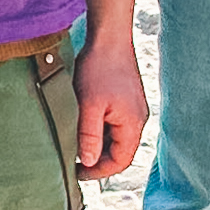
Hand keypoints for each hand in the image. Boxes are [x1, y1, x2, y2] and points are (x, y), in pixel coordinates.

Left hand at [72, 36, 147, 180]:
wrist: (108, 36)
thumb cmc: (99, 68)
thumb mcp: (89, 105)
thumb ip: (90, 135)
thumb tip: (89, 162)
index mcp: (133, 124)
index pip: (121, 160)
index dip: (100, 170)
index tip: (78, 173)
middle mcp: (137, 119)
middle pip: (118, 150)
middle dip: (97, 158)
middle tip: (72, 160)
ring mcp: (132, 108)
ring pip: (114, 136)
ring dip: (96, 142)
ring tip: (74, 142)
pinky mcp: (124, 99)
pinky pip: (113, 122)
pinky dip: (98, 127)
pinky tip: (81, 122)